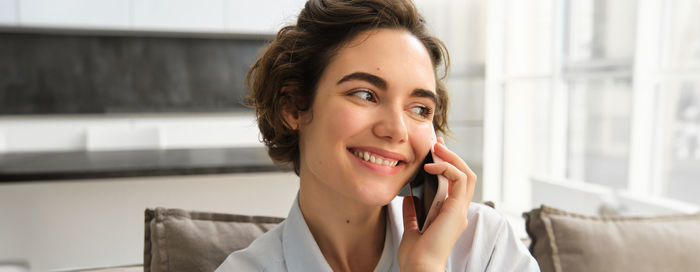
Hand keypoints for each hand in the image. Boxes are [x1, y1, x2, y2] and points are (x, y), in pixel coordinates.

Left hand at [398, 137, 477, 270]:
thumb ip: (413, 213)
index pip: (455, 184)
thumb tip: (410, 197)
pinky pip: (460, 180)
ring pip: (467, 174)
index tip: (434, 152)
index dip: (447, 164)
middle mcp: (458, 211)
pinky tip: (431, 166)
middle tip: (436, 143)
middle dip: (451, 156)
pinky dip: (448, 168)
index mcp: (450, 215)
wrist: (419, 267)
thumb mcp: (412, 228)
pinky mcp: (457, 210)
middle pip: (464, 175)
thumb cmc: (416, 255)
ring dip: (452, 158)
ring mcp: (460, 210)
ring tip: (436, 148)